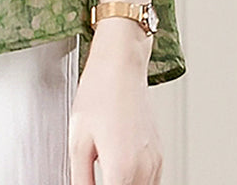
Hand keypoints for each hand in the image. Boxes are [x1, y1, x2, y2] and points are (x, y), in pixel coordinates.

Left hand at [68, 19, 162, 184]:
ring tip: (105, 173)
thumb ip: (80, 177)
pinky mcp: (158, 154)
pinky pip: (151, 182)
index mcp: (121, 168)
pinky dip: (136, 182)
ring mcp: (155, 162)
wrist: (121, 64)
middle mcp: (144, 169)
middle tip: (95, 176)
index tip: (89, 184)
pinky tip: (119, 172)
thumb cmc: (100, 92)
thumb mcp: (78, 139)